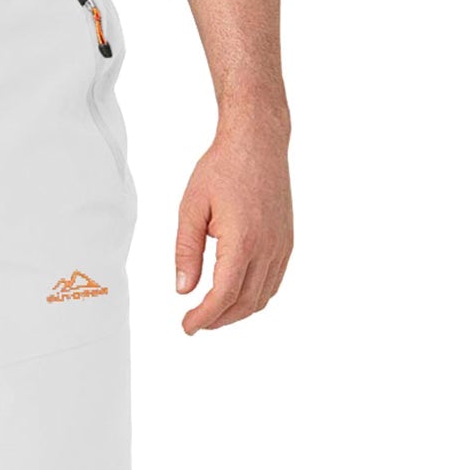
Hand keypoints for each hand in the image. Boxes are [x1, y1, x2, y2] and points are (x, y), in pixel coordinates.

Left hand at [174, 114, 292, 334]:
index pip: (223, 296)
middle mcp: (268, 247)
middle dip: (217, 320)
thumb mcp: (191, 209)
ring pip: (261, 298)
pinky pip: (273, 282)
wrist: (258, 143)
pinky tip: (235, 296)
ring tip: (211, 313)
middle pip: (243, 303)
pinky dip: (254, 298)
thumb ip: (186, 252)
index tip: (187, 326)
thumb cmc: (223, 168)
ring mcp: (282, 246)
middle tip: (194, 322)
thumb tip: (183, 290)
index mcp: (243, 240)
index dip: (203, 318)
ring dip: (236, 312)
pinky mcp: (287, 242)